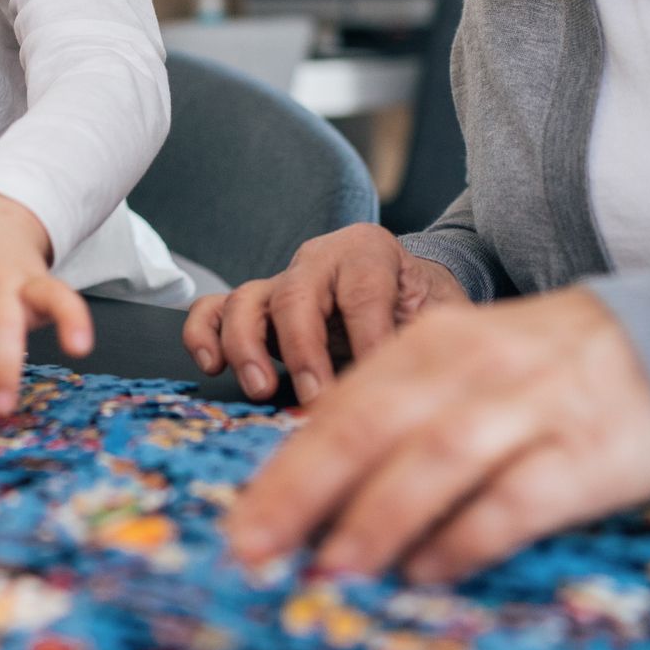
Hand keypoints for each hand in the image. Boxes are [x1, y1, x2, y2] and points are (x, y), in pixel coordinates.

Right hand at [181, 223, 466, 403]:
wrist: (406, 299)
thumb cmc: (424, 312)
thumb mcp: (445, 319)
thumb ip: (437, 343)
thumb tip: (430, 385)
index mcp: (369, 252)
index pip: (363, 292)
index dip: (366, 339)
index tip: (375, 387)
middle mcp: (318, 259)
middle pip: (296, 294)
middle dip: (303, 349)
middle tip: (315, 398)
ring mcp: (281, 282)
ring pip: (246, 300)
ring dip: (247, 346)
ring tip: (261, 389)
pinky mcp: (255, 307)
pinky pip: (214, 309)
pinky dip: (204, 333)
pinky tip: (210, 365)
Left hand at [223, 288, 649, 582]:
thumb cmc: (539, 371)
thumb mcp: (460, 366)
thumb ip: (393, 412)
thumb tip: (307, 489)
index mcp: (429, 342)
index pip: (340, 406)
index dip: (285, 467)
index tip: (243, 522)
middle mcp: (472, 366)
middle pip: (371, 424)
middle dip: (305, 489)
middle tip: (260, 547)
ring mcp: (531, 405)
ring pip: (438, 456)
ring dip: (380, 514)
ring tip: (334, 565)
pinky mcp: (587, 452)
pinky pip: (516, 497)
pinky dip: (467, 535)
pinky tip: (428, 569)